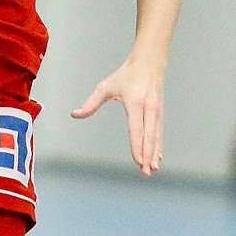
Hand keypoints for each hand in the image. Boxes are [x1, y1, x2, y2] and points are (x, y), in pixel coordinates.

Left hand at [71, 56, 164, 175]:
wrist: (150, 63)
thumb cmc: (126, 75)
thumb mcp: (106, 86)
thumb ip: (91, 103)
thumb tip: (75, 114)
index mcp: (135, 102)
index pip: (136, 129)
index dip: (137, 146)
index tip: (137, 161)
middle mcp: (149, 108)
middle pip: (149, 136)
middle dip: (148, 155)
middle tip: (146, 172)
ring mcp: (157, 111)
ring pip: (156, 136)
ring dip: (154, 153)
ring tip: (153, 169)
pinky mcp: (161, 113)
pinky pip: (159, 133)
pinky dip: (158, 146)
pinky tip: (157, 158)